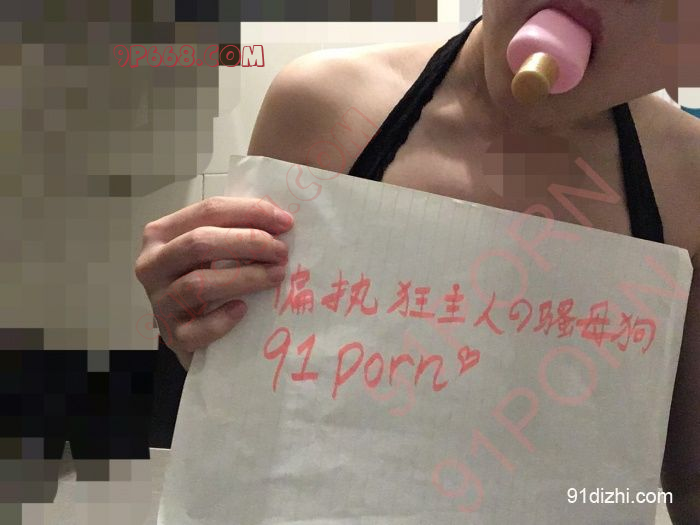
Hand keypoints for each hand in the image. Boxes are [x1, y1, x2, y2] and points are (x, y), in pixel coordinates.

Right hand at [134, 196, 293, 368]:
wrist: (191, 334)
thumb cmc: (208, 283)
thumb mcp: (213, 251)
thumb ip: (234, 232)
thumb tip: (280, 221)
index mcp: (162, 234)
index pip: (208, 212)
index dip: (249, 212)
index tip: (285, 222)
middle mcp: (153, 265)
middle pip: (199, 243)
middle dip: (248, 242)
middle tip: (281, 251)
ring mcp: (159, 302)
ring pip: (198, 284)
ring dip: (244, 277)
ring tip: (276, 275)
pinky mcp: (172, 336)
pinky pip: (198, 328)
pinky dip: (223, 319)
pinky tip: (243, 310)